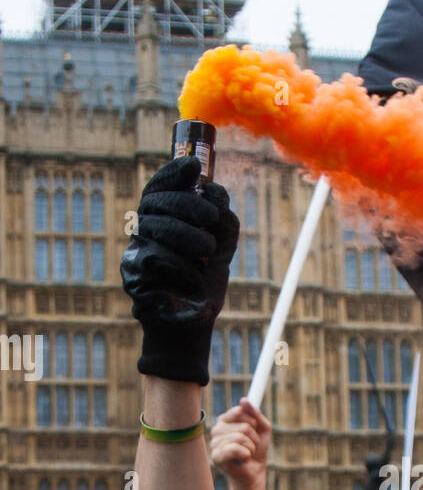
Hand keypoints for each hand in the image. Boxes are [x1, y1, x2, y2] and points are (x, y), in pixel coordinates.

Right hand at [121, 155, 238, 384]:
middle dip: (186, 203)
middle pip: (155, 203)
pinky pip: (153, 257)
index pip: (159, 188)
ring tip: (208, 251)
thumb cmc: (204, 283)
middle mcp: (145, 234)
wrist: (195, 323)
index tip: (193, 165)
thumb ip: (222, 218)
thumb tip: (213, 188)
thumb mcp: (222, 246)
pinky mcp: (133, 277)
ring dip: (187, 235)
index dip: (172, 173)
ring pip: (154, 227)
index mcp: (163, 221)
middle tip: (211, 215)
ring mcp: (135, 254)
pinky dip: (180, 265)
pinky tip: (194, 277)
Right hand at [210, 399, 271, 489]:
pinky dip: (246, 455)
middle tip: (252, 446)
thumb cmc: (257, 452)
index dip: (253, 420)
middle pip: (243, 426)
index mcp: (225, 421)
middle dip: (254, 438)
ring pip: (240, 437)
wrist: (255, 475)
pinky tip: (243, 459)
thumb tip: (244, 400)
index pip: (239, 410)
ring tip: (248, 454)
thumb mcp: (263, 429)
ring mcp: (214, 444)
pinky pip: (235, 448)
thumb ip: (256, 414)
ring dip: (251, 448)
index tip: (255, 429)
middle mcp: (216, 431)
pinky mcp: (216, 457)